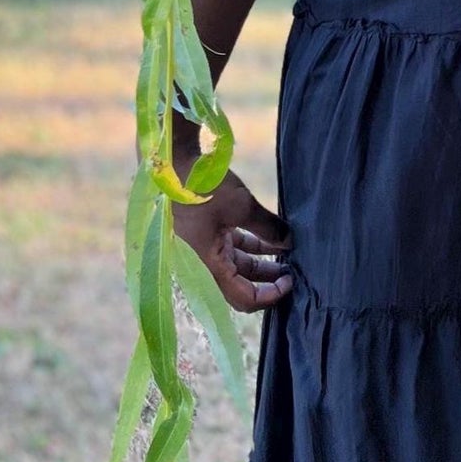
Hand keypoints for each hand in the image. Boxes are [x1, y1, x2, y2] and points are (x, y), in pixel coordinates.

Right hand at [173, 157, 293, 312]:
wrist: (167, 163)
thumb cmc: (200, 187)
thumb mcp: (241, 206)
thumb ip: (268, 227)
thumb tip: (289, 241)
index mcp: (208, 266)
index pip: (243, 299)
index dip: (270, 296)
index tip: (290, 282)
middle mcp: (203, 264)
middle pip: (242, 284)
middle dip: (269, 279)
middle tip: (293, 269)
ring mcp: (203, 250)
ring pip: (238, 266)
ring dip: (262, 263)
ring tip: (287, 252)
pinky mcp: (204, 235)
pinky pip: (231, 249)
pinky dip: (251, 247)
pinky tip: (273, 240)